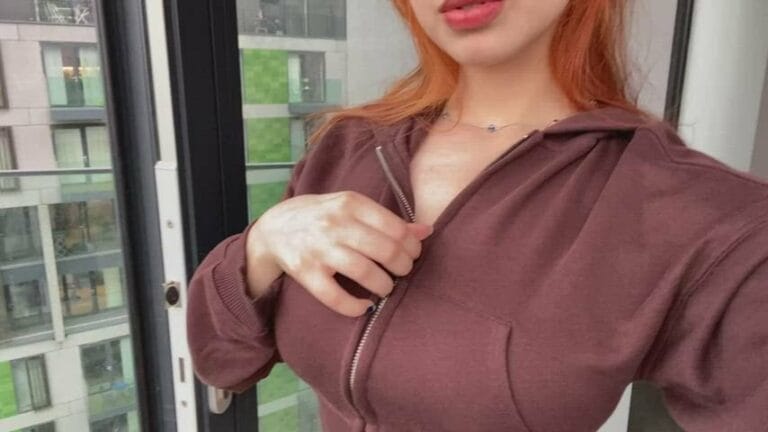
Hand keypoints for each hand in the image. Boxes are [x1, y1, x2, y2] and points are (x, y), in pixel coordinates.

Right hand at [248, 191, 432, 316]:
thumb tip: (428, 231)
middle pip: (386, 250)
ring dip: (385, 286)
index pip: (396, 228)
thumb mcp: (352, 208)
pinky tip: (365, 305)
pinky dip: (357, 307)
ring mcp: (319, 249)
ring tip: (386, 287)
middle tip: (402, 272)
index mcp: (351, 203)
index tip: (412, 255)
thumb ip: (388, 220)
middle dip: (403, 267)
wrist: (274, 228)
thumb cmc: (322, 216)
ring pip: (366, 273)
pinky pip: (337, 298)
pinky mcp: (306, 273)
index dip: (412, 247)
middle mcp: (335, 224)